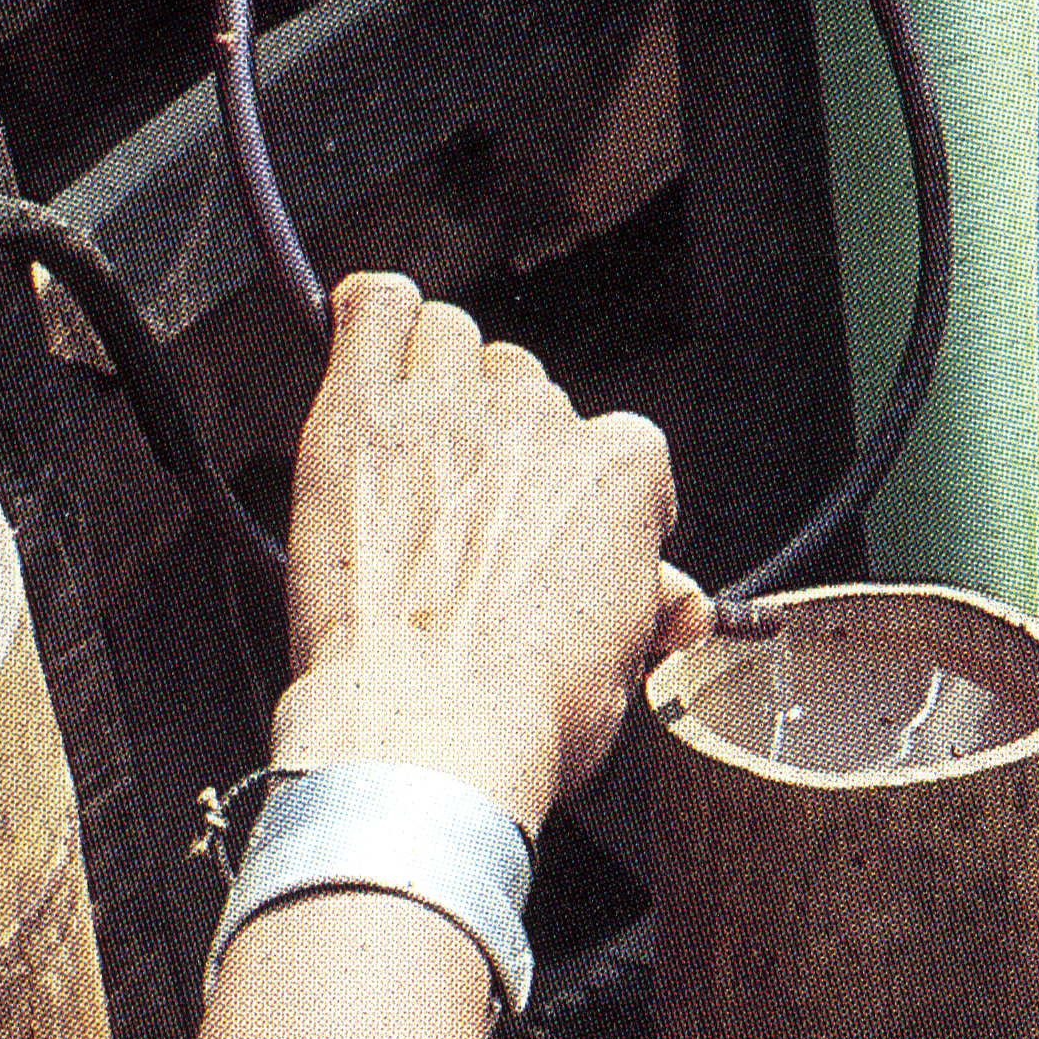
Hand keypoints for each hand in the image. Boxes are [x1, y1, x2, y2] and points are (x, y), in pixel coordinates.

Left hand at [272, 274, 713, 822]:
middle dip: (499, 437)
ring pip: (451, 337)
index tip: (549, 537)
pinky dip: (369, 316)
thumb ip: (649, 603)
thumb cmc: (526, 713)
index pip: (611, 442)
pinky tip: (367, 352)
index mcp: (622, 470)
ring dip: (437, 377)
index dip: (574, 492)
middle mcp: (543, 422)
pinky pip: (372, 306)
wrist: (430, 733)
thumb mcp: (622, 661)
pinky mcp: (362, 412)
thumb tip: (676, 601)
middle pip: (523, 387)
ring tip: (413, 445)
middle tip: (468, 508)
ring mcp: (449, 409)